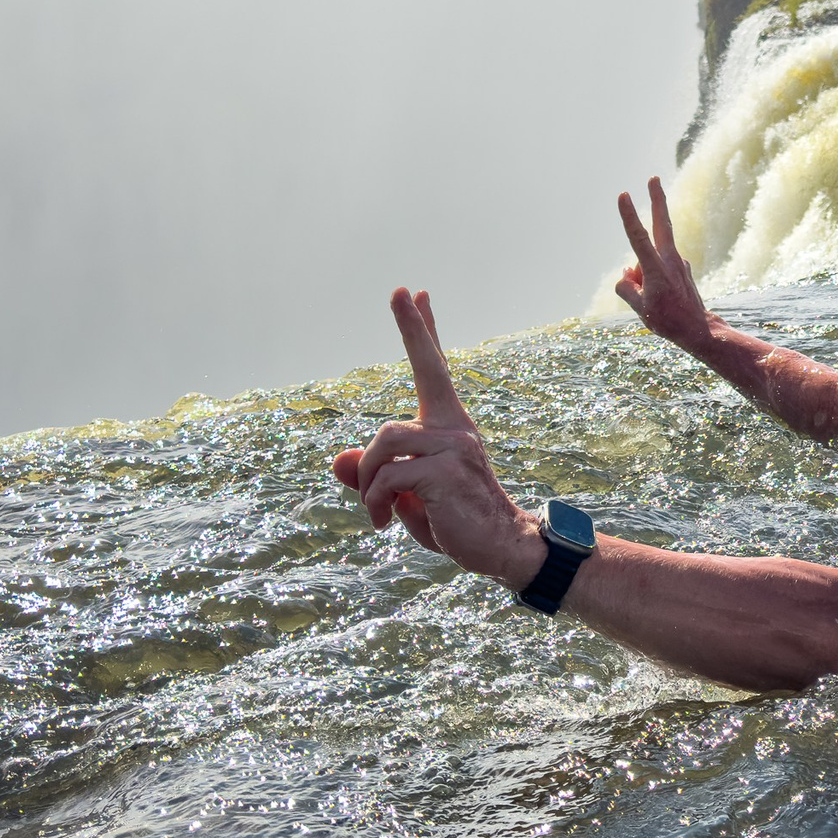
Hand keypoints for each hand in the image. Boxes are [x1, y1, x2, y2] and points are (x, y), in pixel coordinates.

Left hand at [332, 288, 540, 583]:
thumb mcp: (405, 496)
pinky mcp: (445, 471)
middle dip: (413, 327)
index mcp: (448, 426)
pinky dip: (375, 500)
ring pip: (383, 442)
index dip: (423, 332)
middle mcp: (454, 426)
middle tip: (401, 291)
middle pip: (427, 369)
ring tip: (374, 508)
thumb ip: (372, 476)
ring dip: (367, 479)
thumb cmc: (454, 520)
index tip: (416, 293)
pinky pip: (388, 477)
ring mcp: (454, 445)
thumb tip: (337, 462)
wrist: (500, 546)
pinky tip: (383, 520)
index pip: (433, 368)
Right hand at [615, 176, 715, 355]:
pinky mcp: (682, 269)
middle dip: (657, 199)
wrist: (699, 331)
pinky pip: (658, 268)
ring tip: (652, 301)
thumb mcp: (639, 308)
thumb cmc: (668, 321)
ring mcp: (679, 263)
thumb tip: (628, 272)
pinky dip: (652, 279)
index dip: (628, 216)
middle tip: (653, 178)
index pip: (638, 237)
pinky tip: (661, 298)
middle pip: (661, 224)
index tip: (623, 195)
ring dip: (643, 273)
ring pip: (651, 258)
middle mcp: (670, 260)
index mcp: (657, 269)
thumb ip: (627, 287)